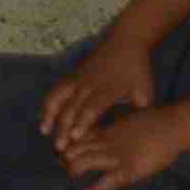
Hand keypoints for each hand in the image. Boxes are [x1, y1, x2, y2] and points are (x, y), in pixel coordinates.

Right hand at [33, 38, 157, 157]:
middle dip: (64, 127)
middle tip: (59, 147)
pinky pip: (56, 91)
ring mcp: (79, 79)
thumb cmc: (137, 71)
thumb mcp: (145, 92)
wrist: (126, 41)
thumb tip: (133, 134)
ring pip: (60, 98)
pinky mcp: (72, 76)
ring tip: (45, 133)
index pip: (93, 107)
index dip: (83, 122)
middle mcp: (90, 84)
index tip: (75, 137)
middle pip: (73, 106)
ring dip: (51, 115)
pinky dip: (48, 105)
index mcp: (110, 89)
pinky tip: (43, 120)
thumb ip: (138, 113)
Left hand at [57, 108, 189, 189]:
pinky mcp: (130, 168)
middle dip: (67, 159)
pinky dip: (98, 188)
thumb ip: (116, 129)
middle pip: (77, 149)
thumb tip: (109, 133)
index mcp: (108, 131)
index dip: (69, 144)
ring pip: (86, 161)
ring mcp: (117, 155)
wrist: (172, 125)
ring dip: (75, 170)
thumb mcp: (129, 121)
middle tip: (62, 166)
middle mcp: (108, 142)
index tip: (62, 151)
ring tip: (71, 176)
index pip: (80, 137)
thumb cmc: (155, 122)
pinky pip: (109, 180)